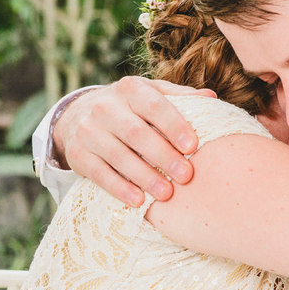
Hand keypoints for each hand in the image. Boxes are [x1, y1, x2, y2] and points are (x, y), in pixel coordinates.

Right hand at [52, 77, 215, 205]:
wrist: (77, 117)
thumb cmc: (128, 108)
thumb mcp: (149, 94)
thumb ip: (179, 97)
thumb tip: (211, 96)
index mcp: (130, 89)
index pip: (154, 105)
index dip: (174, 125)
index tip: (192, 146)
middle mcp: (106, 107)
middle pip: (136, 133)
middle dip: (163, 156)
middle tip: (186, 176)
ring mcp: (88, 131)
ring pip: (119, 156)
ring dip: (144, 176)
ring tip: (166, 193)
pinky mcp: (78, 154)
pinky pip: (100, 174)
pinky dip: (120, 188)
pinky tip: (138, 200)